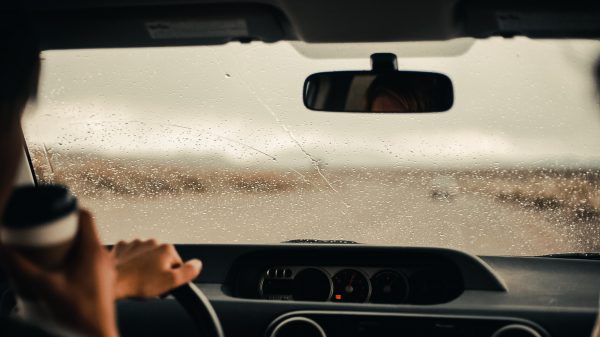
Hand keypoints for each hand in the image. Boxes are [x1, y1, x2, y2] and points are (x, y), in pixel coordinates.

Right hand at [0, 209, 118, 336]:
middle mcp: (103, 256)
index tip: (51, 212)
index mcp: (94, 251)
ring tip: (47, 247)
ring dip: (69, 243)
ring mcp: (105, 269)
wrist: (97, 336)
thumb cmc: (77, 313)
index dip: (69, 209)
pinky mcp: (103, 280)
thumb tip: (0, 246)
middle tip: (43, 230)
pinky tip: (58, 267)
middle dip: (63, 228)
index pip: (86, 216)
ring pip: (88, 245)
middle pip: (85, 230)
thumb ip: (20, 267)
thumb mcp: (44, 287)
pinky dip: (74, 257)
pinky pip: (89, 259)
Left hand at [111, 239, 201, 298]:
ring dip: (144, 266)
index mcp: (167, 248)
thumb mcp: (171, 281)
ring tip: (137, 280)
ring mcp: (135, 243)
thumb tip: (198, 264)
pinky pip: (130, 255)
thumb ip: (189, 271)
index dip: (171, 278)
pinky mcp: (121, 247)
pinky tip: (128, 272)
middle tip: (149, 284)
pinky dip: (130, 262)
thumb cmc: (139, 283)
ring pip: (146, 256)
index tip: (161, 286)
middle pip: (162, 259)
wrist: (110, 282)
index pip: (177, 265)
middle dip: (158, 271)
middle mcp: (152, 241)